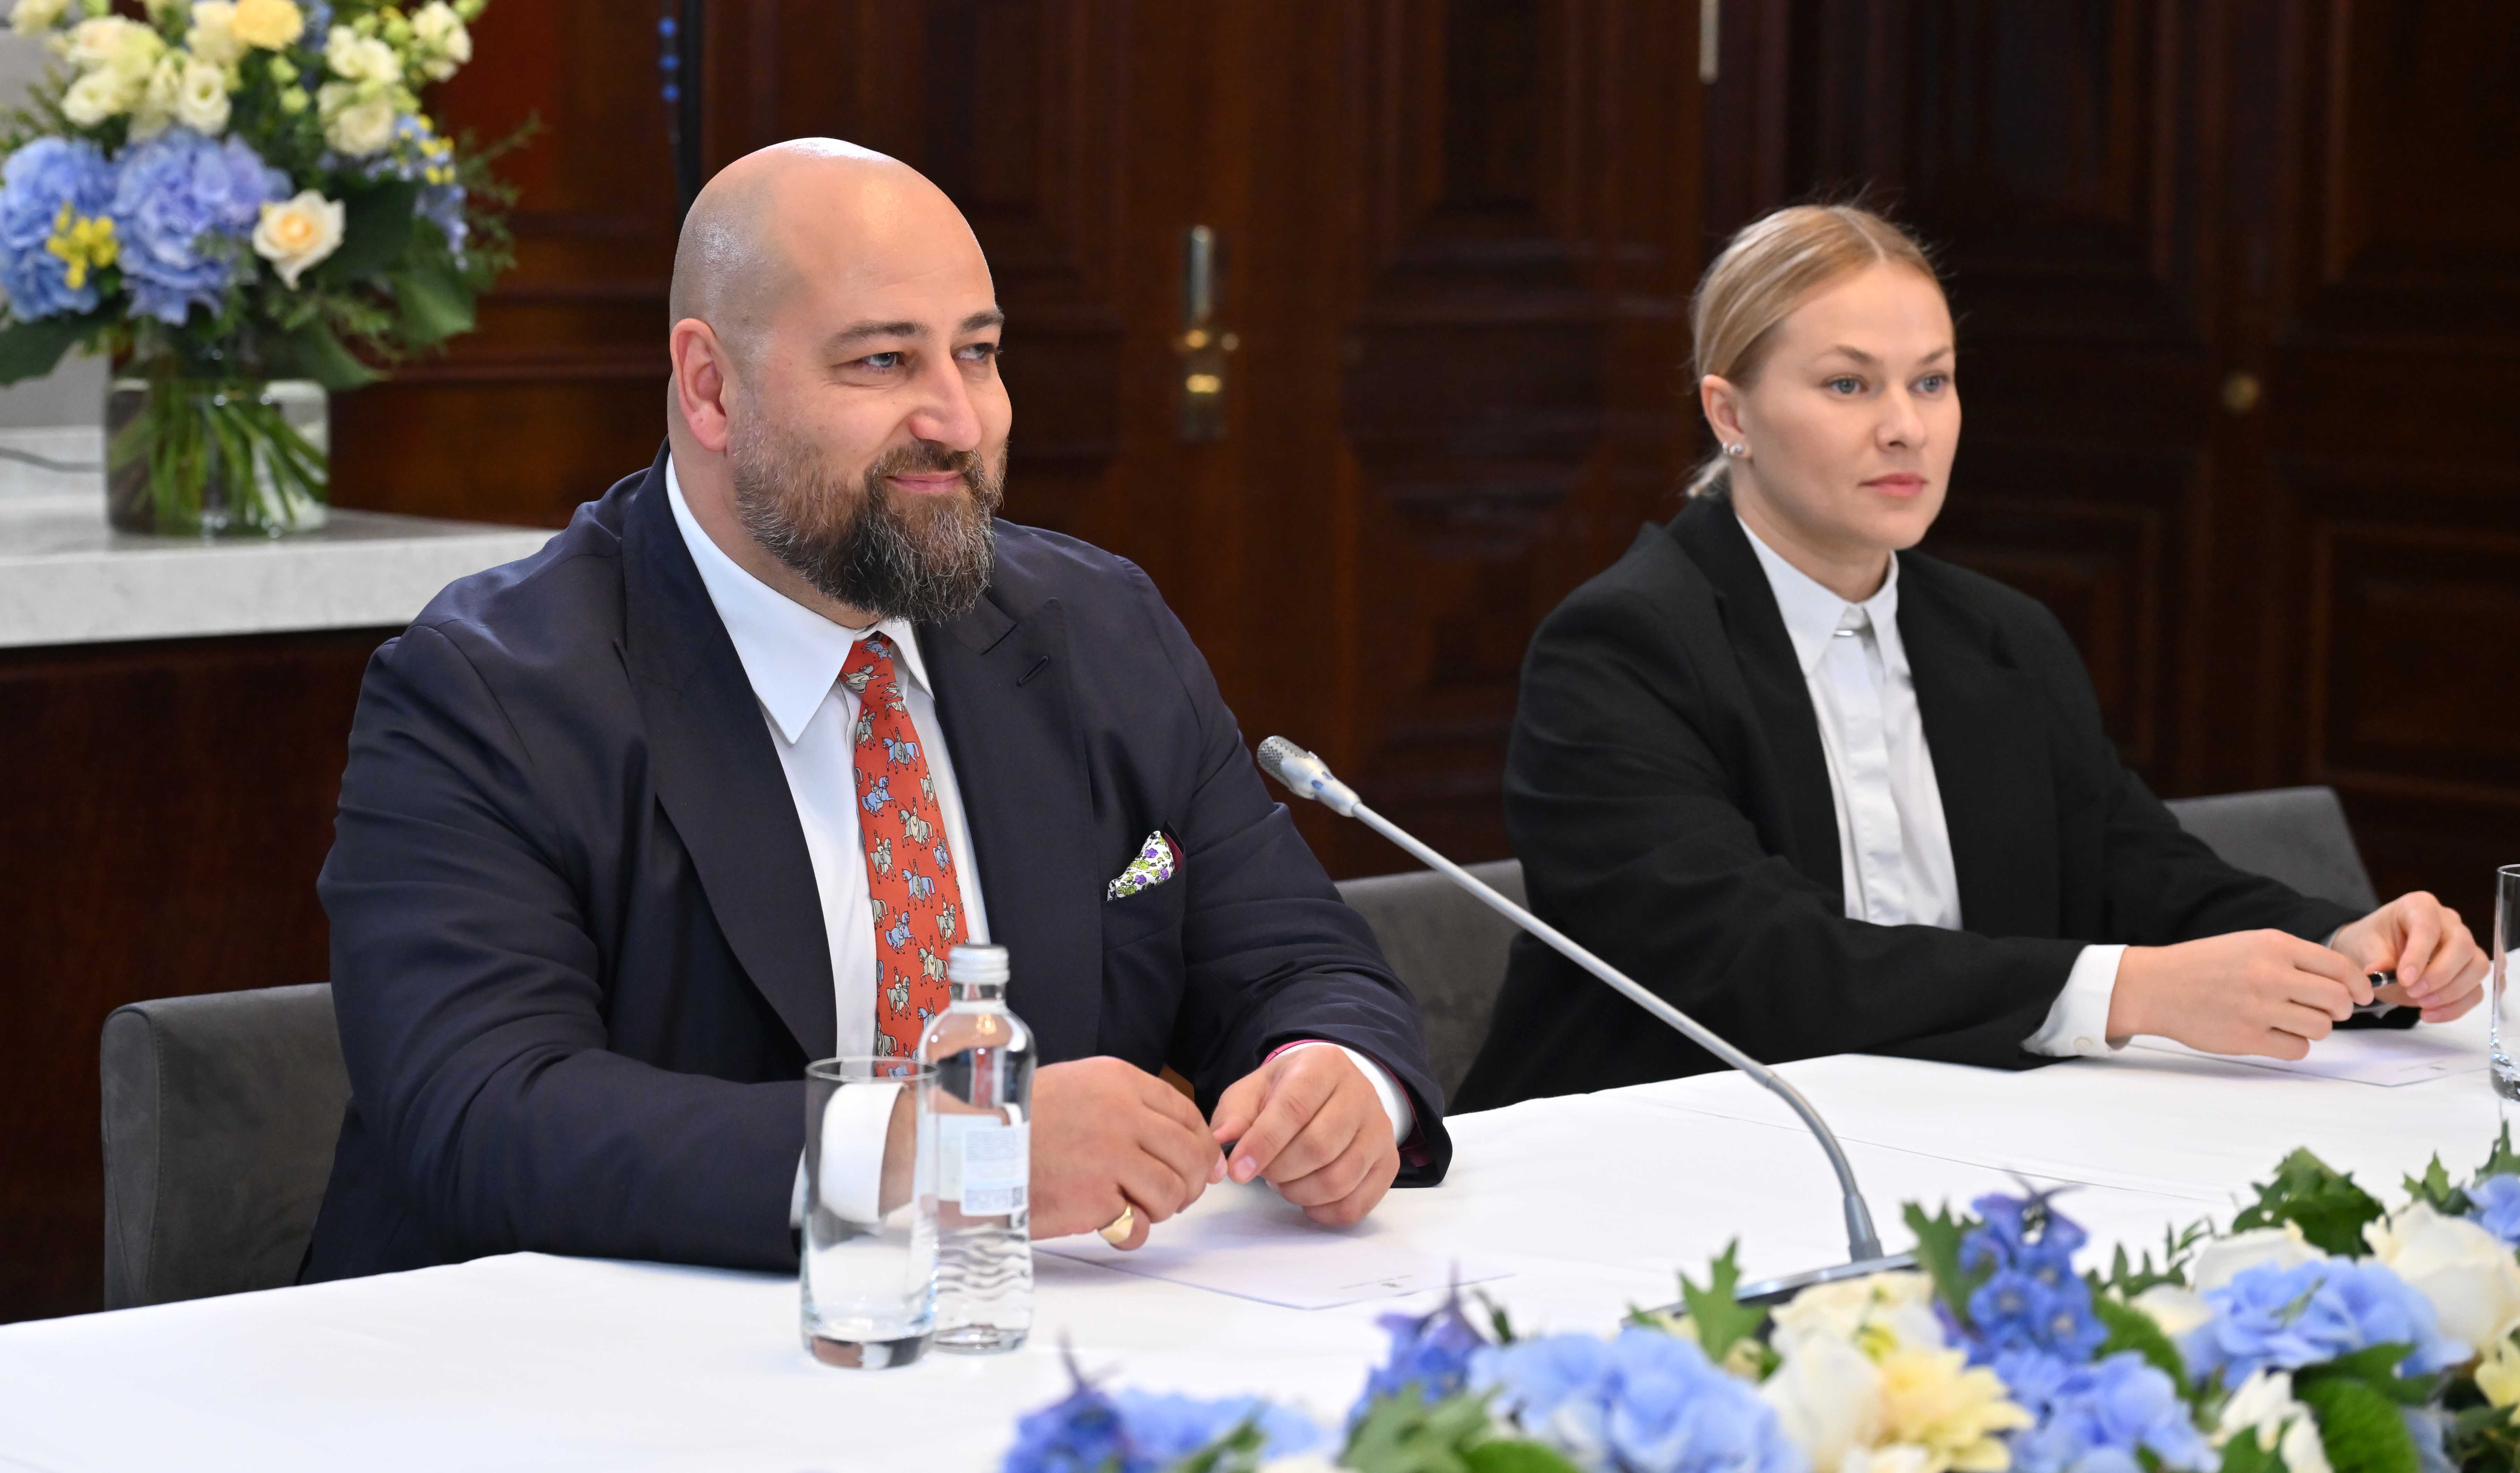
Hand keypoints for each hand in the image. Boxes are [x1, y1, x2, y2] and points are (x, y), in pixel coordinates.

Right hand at [1028, 1057, 1222, 1248]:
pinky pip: (1140, 1224)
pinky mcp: (1096, 1198)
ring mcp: (1110, 1157)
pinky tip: (1111, 1225)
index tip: (1201, 1165)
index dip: (1200, 1144)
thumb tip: (1180, 1141)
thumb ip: (1126, 1108)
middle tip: (1174, 1196)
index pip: (1187, 1113)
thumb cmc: (1018, 1121)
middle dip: (1191, 1181)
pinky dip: (1132, 1231)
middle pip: (1191, 1153)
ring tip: (1135, 1208)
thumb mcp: (1075, 1089)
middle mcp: (1122, 1114)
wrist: (968, 1147)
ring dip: (1162, 1208)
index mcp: (1118, 1080)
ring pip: (1173, 1191)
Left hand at [1208, 1047, 1399, 1227]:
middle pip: (1319, 1147)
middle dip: (1280, 1171)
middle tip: (1263, 1173)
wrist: (1333, 1091)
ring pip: (1339, 1179)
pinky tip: (1307, 1198)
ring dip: (1299, 1192)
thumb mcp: (1254, 1091)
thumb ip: (1234, 1115)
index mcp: (1323, 1066)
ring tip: (1284, 1181)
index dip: (1263, 1144)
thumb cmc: (1287, 1093)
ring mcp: (1380, 1130)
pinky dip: (1324, 1212)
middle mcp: (1360, 1094)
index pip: (1293, 1108)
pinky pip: (1357, 1203)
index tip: (1238, 1171)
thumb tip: (1219, 1144)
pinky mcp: (1388, 1162)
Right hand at [2109, 929, 2369, 1059]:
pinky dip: (2293, 1045)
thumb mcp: (2250, 944)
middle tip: (2328, 1011)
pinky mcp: (2248, 1037)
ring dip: (2315, 1027)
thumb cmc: (2203, 965)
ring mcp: (2259, 1008)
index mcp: (2274, 946)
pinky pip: (2297, 1049)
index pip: (2340, 967)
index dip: (2359, 985)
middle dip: (2341, 1009)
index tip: (2361, 994)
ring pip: (2321, 1028)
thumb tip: (2340, 984)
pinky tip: (2274, 1034)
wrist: (2157, 986)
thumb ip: (2292, 959)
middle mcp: (2270, 975)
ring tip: (2293, 1021)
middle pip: (2337, 1001)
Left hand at [2332, 891, 2486, 1022]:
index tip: (2404, 979)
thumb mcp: (2364, 947)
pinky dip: (2457, 1006)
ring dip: (2452, 992)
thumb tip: (2378, 972)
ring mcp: (2464, 945)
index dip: (2419, 955)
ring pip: (2478, 967)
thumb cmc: (2371, 943)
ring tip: (2421, 1005)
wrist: (2374, 953)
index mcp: (2419, 907)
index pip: (2428, 927)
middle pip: (2463, 946)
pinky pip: (2476, 990)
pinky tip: (2431, 1014)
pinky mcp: (2468, 970)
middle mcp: (2448, 922)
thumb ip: (2374, 958)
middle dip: (2440, 975)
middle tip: (2413, 993)